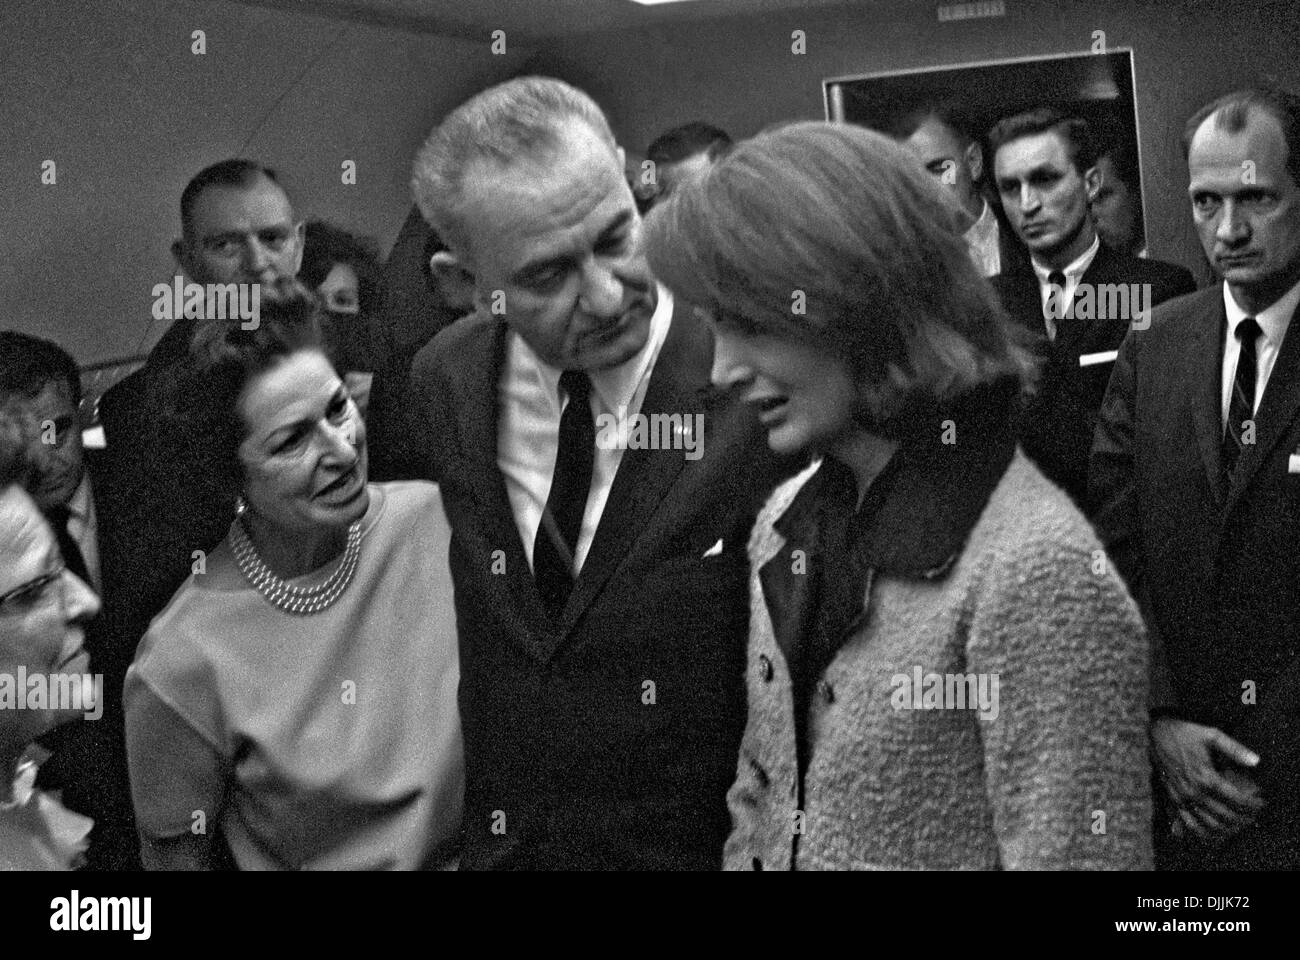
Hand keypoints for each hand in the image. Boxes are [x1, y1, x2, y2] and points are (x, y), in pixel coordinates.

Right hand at [1151, 718, 1263, 841]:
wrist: (1158, 733)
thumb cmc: (1187, 733)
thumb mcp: (1212, 735)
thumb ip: (1235, 749)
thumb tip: (1257, 761)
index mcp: (1206, 777)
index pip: (1237, 800)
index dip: (1253, 805)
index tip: (1262, 804)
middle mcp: (1194, 791)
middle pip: (1225, 815)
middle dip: (1244, 818)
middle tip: (1254, 816)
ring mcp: (1182, 798)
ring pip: (1209, 824)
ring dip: (1227, 828)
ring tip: (1239, 825)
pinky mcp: (1173, 799)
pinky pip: (1189, 823)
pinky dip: (1204, 833)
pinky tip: (1215, 834)